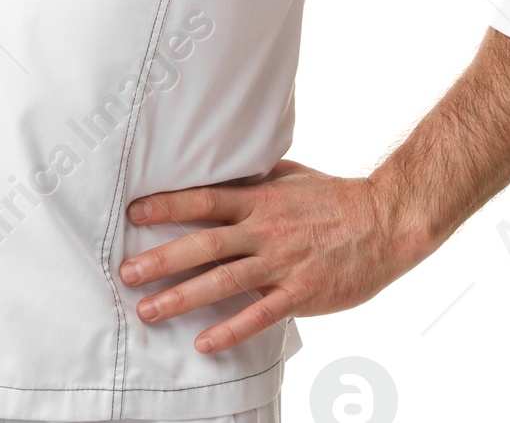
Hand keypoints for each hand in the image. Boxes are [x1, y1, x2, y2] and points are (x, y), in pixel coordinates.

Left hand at [119, 158, 431, 354]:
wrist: (384, 222)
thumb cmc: (334, 196)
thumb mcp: (289, 175)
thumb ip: (255, 178)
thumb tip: (223, 168)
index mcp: (259, 199)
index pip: (203, 200)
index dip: (166, 205)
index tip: (132, 212)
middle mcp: (264, 230)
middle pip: (202, 244)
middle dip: (160, 258)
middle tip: (125, 272)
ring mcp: (281, 263)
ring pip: (222, 282)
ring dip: (181, 297)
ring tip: (148, 309)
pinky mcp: (300, 293)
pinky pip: (259, 315)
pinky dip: (230, 330)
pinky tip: (204, 343)